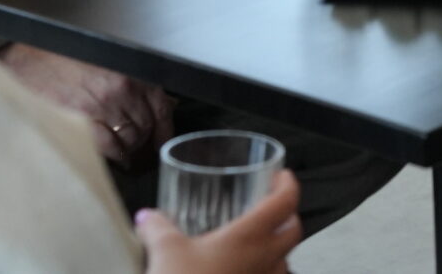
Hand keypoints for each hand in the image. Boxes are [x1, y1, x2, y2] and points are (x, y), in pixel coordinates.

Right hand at [0, 45, 173, 163]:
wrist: (27, 65)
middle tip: (142, 152)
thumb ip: (134, 83)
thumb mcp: (107, 64)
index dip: (164, 129)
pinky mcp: (83, 122)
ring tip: (128, 158)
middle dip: (145, 142)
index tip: (162, 141)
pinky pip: (109, 148)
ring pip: (130, 139)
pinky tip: (116, 160)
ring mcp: (103, 107)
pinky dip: (116, 157)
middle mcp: (121, 89)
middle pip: (146, 126)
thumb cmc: (64, 62)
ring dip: (131, 151)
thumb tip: (161, 104)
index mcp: (130, 73)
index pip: (160, 107)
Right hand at [136, 168, 301, 273]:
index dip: (288, 184)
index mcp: (250, 237)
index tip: (282, 176)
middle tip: (272, 206)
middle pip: (294, 231)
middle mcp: (265, 259)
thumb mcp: (165, 250)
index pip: (286, 202)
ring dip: (277, 247)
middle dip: (288, 215)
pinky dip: (263, 270)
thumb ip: (157, 227)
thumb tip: (147, 216)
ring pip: (284, 260)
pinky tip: (242, 270)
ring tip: (257, 241)